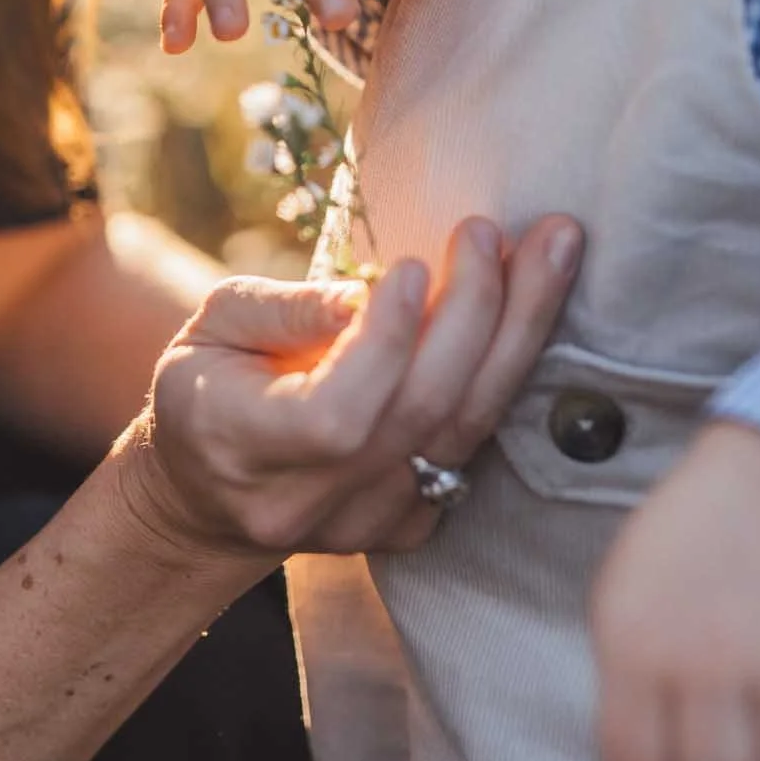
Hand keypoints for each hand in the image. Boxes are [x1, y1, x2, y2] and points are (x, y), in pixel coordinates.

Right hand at [127, 214, 581, 556]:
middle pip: (419, 416)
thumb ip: (286, 310)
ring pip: (463, 432)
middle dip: (471, 315)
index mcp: (242, 446)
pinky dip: (509, 373)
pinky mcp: (406, 527)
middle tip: (493, 233)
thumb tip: (365, 293)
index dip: (385, 343)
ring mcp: (364, 524)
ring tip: (554, 251)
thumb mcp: (214, 325)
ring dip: (517, 334)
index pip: (336, 415)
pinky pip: (474, 447)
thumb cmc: (206, 385)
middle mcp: (306, 501)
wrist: (205, 496)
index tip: (412, 264)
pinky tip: (534, 306)